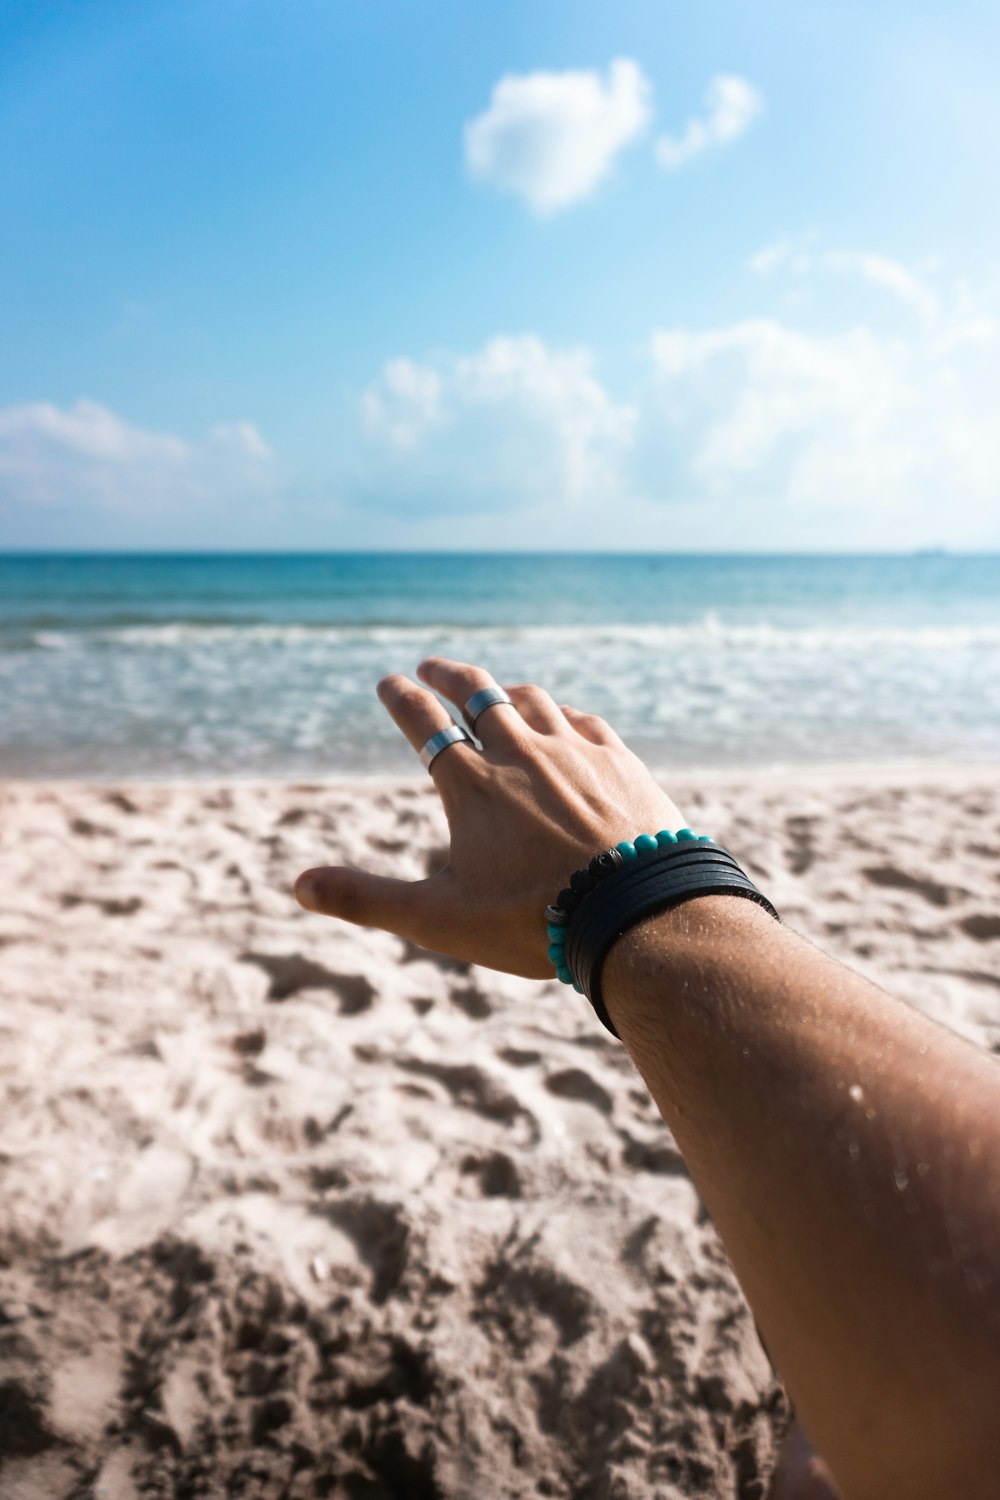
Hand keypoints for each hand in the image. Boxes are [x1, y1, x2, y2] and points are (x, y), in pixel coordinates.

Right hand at [294, 657, 684, 977]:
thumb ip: (367, 899)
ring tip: (495, 690)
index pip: (423, 723)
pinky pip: (583, 720)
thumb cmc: (534, 923)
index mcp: (471, 786)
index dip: (402, 698)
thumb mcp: (440, 919)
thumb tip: (298, 886)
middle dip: (449, 676)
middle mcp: (520, 753)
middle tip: (433, 668)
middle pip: (478, 694)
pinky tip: (563, 718)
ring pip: (532, 700)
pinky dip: (562, 713)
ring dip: (505, 690)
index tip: (389, 682)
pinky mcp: (621, 761)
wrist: (639, 914)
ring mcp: (575, 751)